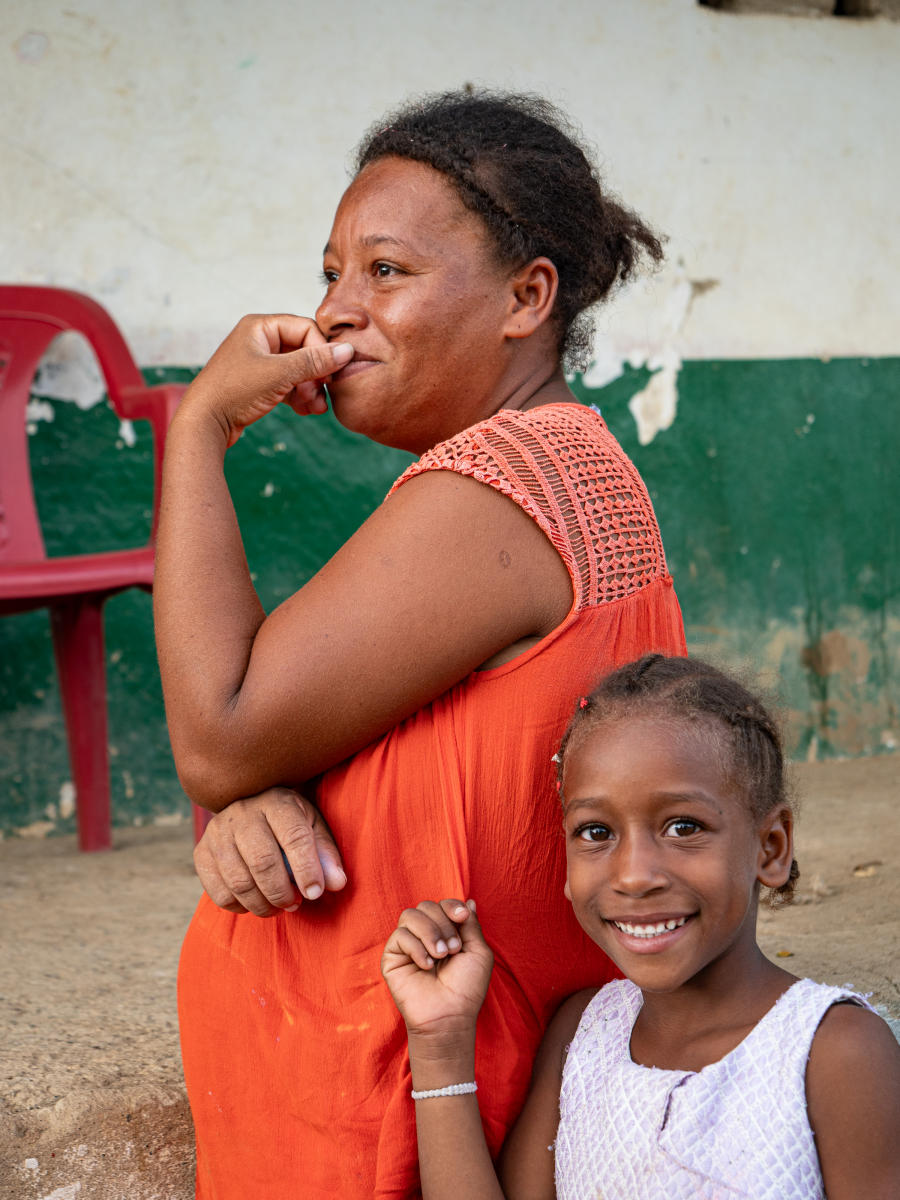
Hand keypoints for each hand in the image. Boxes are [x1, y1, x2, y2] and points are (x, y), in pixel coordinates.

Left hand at [181, 314, 353, 445]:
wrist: (204, 423)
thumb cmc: (234, 391)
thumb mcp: (279, 374)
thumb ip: (315, 361)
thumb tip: (347, 350)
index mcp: (260, 326)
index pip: (305, 328)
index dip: (322, 351)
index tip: (330, 375)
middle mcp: (259, 340)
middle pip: (303, 350)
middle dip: (317, 375)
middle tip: (324, 395)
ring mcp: (258, 362)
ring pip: (298, 370)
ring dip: (310, 389)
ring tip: (316, 408)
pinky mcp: (258, 383)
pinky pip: (288, 384)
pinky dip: (299, 396)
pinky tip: (306, 411)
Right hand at [193, 786, 346, 915]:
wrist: (249, 808)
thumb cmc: (288, 823)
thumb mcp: (312, 827)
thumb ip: (326, 855)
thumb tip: (337, 883)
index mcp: (277, 802)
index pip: (293, 836)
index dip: (307, 869)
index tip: (315, 893)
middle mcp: (243, 813)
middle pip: (262, 862)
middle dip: (282, 892)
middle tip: (295, 903)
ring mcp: (217, 832)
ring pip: (239, 881)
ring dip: (263, 904)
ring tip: (280, 906)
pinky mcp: (201, 852)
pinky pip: (218, 892)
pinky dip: (240, 907)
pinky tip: (256, 901)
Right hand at [381, 900, 493, 1037]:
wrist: (449, 1016)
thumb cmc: (466, 988)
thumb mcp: (477, 951)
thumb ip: (471, 925)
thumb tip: (469, 901)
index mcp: (445, 932)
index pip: (442, 904)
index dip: (452, 905)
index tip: (462, 918)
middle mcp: (425, 935)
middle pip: (426, 906)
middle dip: (443, 924)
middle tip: (452, 950)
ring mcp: (408, 945)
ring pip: (410, 915)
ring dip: (430, 933)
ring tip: (440, 956)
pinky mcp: (392, 957)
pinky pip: (399, 935)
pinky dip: (416, 948)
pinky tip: (426, 966)